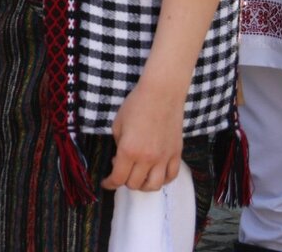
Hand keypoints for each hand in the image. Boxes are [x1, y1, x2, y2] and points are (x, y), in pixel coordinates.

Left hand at [102, 76, 184, 191]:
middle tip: (120, 169)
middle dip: (123, 181)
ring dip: (143, 185)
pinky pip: (171, 176)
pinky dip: (162, 180)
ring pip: (154, 186)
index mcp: (129, 151)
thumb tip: (120, 159)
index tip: (105, 183)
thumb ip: (118, 146)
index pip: (118, 178)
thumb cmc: (136, 105)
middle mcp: (147, 159)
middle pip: (135, 184)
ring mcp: (164, 158)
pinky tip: (155, 174)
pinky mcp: (176, 154)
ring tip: (137, 175)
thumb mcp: (117, 125)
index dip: (109, 184)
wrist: (161, 94)